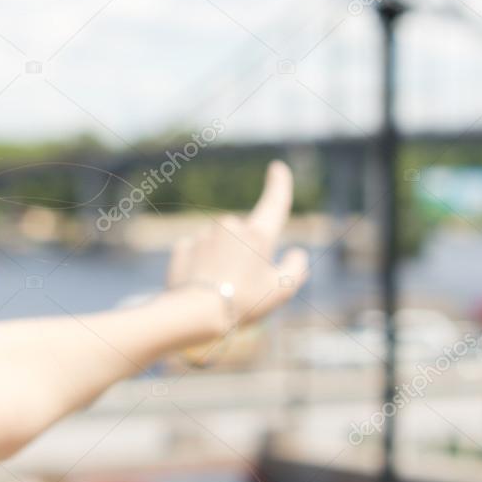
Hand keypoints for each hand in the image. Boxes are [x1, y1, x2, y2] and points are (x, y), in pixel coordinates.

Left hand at [167, 160, 307, 329]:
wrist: (195, 313)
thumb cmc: (244, 302)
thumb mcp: (281, 291)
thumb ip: (295, 268)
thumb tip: (297, 253)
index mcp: (258, 233)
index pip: (274, 201)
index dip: (279, 183)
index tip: (277, 168)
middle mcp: (231, 225)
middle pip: (245, 237)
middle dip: (245, 255)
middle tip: (244, 286)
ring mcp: (204, 234)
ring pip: (220, 245)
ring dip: (223, 262)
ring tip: (220, 291)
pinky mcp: (184, 246)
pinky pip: (199, 253)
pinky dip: (202, 266)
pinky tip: (201, 286)